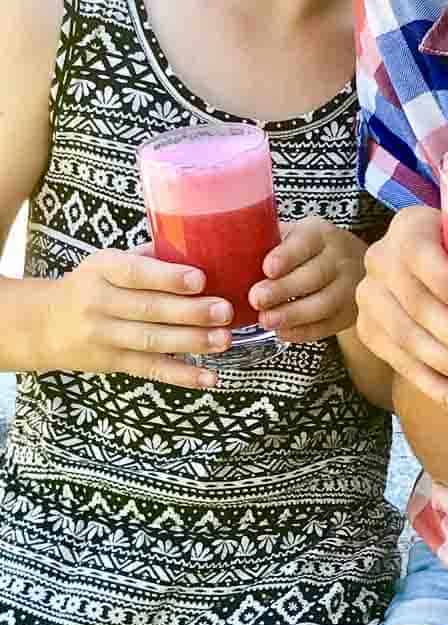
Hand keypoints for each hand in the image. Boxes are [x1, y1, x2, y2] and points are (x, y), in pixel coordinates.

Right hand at [43, 244, 233, 388]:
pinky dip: (183, 375)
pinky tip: (210, 378)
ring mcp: (105, 336)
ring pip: (153, 340)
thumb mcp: (108, 263)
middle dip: (191, 312)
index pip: (135, 273)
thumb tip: (198, 246)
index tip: (200, 279)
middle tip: (224, 310)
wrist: (46, 325)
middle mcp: (100, 302)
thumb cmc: (92, 286)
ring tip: (224, 339)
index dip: (168, 278)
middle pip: (149, 309)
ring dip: (192, 341)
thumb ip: (148, 257)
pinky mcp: (113, 362)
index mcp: (102, 269)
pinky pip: (152, 369)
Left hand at [249, 217, 365, 342]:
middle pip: (314, 275)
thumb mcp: (293, 236)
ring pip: (323, 303)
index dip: (287, 256)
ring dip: (293, 314)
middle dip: (284, 289)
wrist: (352, 267)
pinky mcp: (348, 314)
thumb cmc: (307, 252)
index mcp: (320, 234)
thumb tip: (219, 248)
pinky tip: (282, 333)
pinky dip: (304, 331)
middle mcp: (339, 259)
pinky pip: (327, 326)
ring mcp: (348, 288)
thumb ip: (266, 241)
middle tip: (256, 299)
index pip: (306, 242)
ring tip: (266, 321)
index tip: (267, 268)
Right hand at [356, 206, 447, 416]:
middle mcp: (381, 260)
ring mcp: (370, 299)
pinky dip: (431, 386)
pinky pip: (398, 364)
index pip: (418, 251)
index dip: (442, 276)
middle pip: (412, 303)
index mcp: (411, 227)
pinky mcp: (370, 332)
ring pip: (404, 338)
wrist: (416, 273)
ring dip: (447, 365)